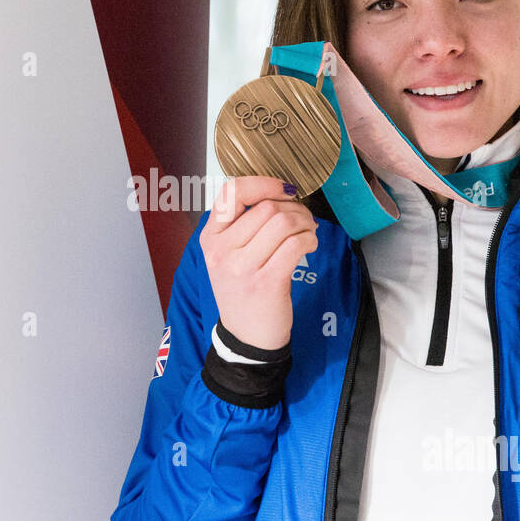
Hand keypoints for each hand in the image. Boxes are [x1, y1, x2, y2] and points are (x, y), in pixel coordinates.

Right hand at [199, 176, 318, 351]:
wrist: (246, 337)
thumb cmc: (242, 291)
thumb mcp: (228, 256)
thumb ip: (243, 225)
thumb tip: (281, 193)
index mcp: (210, 238)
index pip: (232, 192)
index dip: (263, 183)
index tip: (284, 190)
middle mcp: (221, 251)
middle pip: (266, 207)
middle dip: (294, 208)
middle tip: (304, 220)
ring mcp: (242, 268)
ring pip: (283, 223)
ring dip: (305, 223)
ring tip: (308, 233)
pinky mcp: (266, 282)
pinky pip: (296, 244)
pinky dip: (309, 240)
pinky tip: (309, 246)